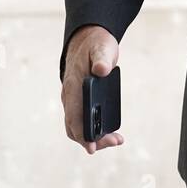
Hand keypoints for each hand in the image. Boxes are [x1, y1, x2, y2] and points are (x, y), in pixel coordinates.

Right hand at [61, 24, 124, 154]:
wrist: (88, 39)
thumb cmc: (96, 45)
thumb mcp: (102, 48)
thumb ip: (102, 58)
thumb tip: (101, 69)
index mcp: (73, 86)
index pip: (73, 117)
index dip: (82, 134)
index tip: (92, 148)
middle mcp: (69, 96)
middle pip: (75, 127)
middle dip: (93, 139)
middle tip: (116, 140)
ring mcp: (73, 99)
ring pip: (78, 126)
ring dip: (94, 137)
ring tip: (116, 139)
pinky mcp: (80, 100)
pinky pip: (82, 120)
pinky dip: (93, 129)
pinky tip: (109, 130)